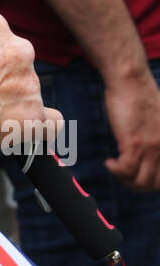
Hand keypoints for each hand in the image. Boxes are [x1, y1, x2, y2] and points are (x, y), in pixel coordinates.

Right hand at [0, 12, 61, 157]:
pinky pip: (51, 123)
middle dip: (1, 80)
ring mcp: (28, 85)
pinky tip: (25, 130)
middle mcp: (18, 51)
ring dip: (12, 103)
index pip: (0, 41)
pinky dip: (40, 128)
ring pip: (29, 93)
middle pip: (17, 66)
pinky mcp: (32, 117)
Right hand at [104, 70, 159, 190]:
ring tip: (117, 169)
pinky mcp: (134, 143)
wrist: (130, 81)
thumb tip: (148, 153)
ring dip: (125, 180)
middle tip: (125, 176)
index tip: (138, 176)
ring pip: (141, 181)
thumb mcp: (157, 121)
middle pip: (154, 183)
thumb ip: (156, 138)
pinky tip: (110, 162)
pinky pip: (126, 170)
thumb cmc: (139, 96)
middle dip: (137, 185)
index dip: (152, 182)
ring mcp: (151, 147)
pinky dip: (116, 170)